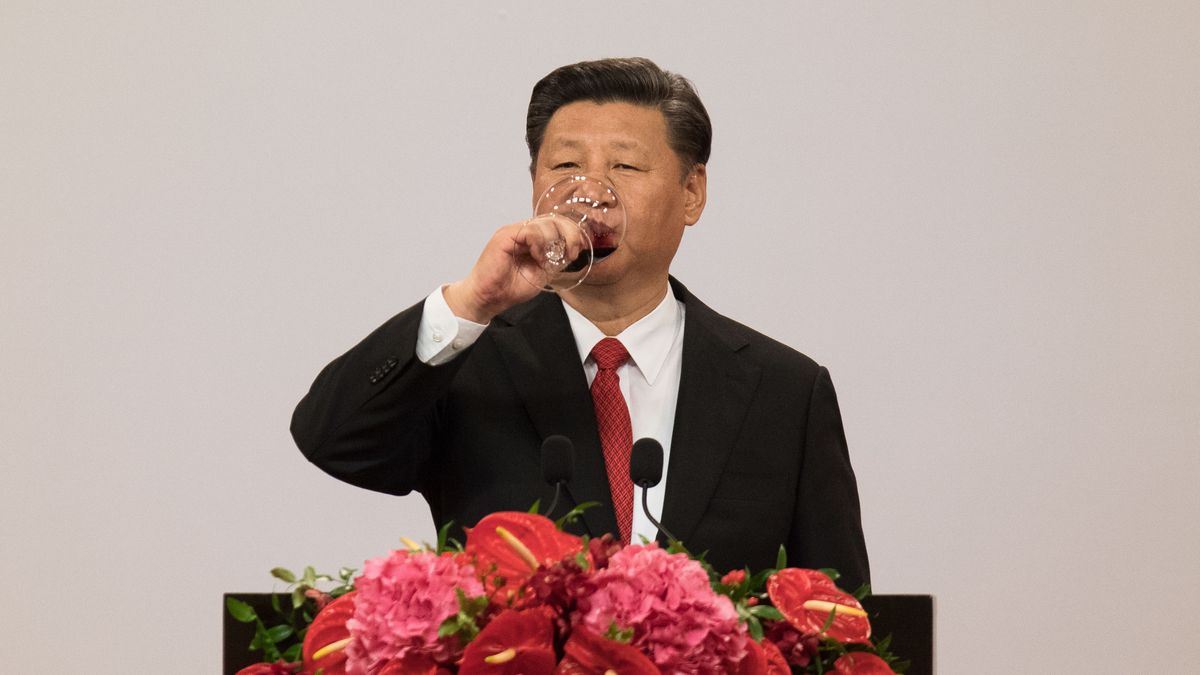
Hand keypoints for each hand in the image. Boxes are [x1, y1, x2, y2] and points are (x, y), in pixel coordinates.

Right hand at [444, 215, 586, 322]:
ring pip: (544, 223)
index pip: (557, 225)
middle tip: (572, 252)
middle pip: (553, 219)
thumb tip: (571, 252)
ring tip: (545, 261)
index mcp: (533, 239)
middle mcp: (524, 231)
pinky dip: (539, 244)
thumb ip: (555, 261)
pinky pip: (530, 230)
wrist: (489, 297)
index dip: (571, 233)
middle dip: (569, 233)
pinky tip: (537, 258)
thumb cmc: (510, 287)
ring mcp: (514, 231)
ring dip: (552, 242)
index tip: (577, 250)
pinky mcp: (506, 236)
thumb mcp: (542, 274)